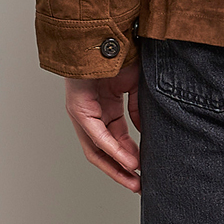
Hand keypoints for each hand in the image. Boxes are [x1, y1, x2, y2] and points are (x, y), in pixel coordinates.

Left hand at [64, 60, 141, 192]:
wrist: (105, 38)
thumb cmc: (119, 56)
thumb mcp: (134, 85)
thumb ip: (137, 108)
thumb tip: (143, 131)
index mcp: (105, 109)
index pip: (116, 140)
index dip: (130, 156)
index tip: (144, 170)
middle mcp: (91, 115)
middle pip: (103, 152)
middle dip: (121, 170)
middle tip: (139, 185)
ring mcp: (83, 115)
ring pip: (97, 149)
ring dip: (116, 166)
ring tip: (134, 179)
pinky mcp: (79, 111)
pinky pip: (96, 135)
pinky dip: (111, 149)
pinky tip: (125, 159)